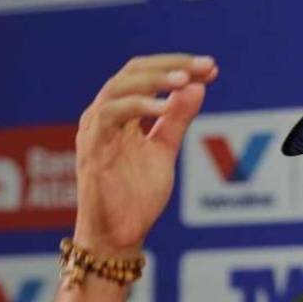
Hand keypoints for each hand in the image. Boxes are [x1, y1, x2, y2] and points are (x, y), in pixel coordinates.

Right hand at [74, 54, 218, 254]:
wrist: (119, 236)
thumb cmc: (136, 197)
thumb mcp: (164, 151)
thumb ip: (177, 120)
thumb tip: (197, 86)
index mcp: (120, 113)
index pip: (146, 74)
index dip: (177, 66)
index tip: (211, 67)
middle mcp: (104, 115)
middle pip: (133, 71)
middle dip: (171, 65)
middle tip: (203, 66)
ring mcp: (94, 130)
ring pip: (119, 86)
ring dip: (154, 80)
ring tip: (185, 81)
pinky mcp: (91, 148)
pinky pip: (110, 116)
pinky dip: (138, 106)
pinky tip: (164, 108)